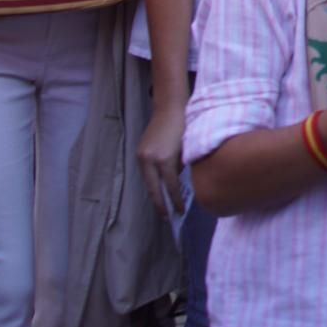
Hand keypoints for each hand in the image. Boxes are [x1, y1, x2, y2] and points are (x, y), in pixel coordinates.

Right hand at [137, 103, 186, 218]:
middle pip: (153, 189)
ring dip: (154, 194)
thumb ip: (182, 167)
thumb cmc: (185, 127)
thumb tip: (178, 183)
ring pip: (148, 182)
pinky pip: (146, 173)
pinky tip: (157, 189)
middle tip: (167, 219)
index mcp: (164, 160)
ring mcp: (142, 157)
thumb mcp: (188, 149)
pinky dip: (152, 182)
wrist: (170, 108)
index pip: (170, 187)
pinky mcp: (139, 153)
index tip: (180, 212)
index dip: (175, 201)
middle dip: (160, 205)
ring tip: (162, 207)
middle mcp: (149, 160)